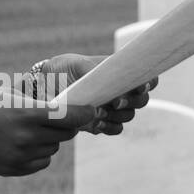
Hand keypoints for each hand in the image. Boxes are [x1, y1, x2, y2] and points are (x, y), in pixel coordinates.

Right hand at [0, 86, 98, 177]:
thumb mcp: (4, 92)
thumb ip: (34, 98)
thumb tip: (64, 98)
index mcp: (25, 112)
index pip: (69, 116)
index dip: (84, 113)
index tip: (93, 110)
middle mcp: (25, 136)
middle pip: (65, 134)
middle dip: (65, 126)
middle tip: (57, 118)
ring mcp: (19, 155)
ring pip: (53, 149)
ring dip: (50, 140)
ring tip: (31, 130)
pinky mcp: (13, 169)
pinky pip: (41, 163)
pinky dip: (39, 155)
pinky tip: (23, 144)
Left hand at [36, 54, 157, 134]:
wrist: (43, 88)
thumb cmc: (62, 70)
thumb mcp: (75, 64)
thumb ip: (92, 69)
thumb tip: (105, 78)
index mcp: (119, 73)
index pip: (146, 77)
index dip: (149, 82)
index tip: (140, 85)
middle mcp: (119, 91)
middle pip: (141, 100)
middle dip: (133, 101)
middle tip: (115, 101)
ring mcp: (112, 108)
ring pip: (128, 115)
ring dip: (118, 115)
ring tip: (99, 112)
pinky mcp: (102, 123)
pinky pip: (116, 129)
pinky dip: (110, 126)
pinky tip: (97, 122)